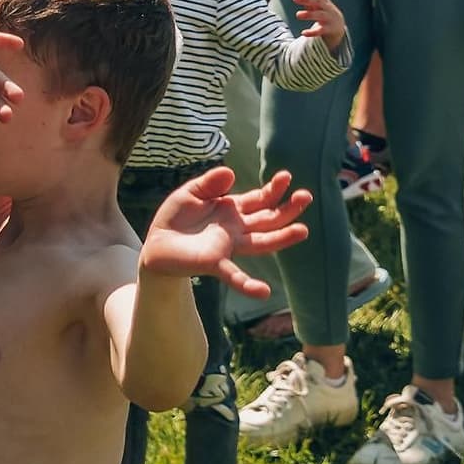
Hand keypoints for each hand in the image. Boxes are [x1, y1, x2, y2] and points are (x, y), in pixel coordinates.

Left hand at [138, 168, 314, 296]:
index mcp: (232, 210)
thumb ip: (210, 183)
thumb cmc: (176, 218)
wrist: (156, 244)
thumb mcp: (191, 192)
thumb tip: (230, 172)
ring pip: (261, 243)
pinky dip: (248, 284)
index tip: (286, 177)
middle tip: (307, 197)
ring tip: (303, 230)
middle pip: (268, 219)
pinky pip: (234, 275)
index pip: (259, 199)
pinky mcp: (215, 263)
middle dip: (288, 209)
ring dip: (282, 238)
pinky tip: (263, 291)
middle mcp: (236, 229)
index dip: (273, 189)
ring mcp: (229, 246)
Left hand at [287, 0, 346, 55]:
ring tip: (298, 15)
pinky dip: (312, 32)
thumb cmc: (322, 10)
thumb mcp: (315, 3)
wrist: (338, 25)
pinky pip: (320, 30)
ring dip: (309, 14)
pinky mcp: (328, 29)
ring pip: (319, 15)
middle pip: (317, 1)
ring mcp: (328, 18)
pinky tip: (304, 33)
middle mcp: (326, 7)